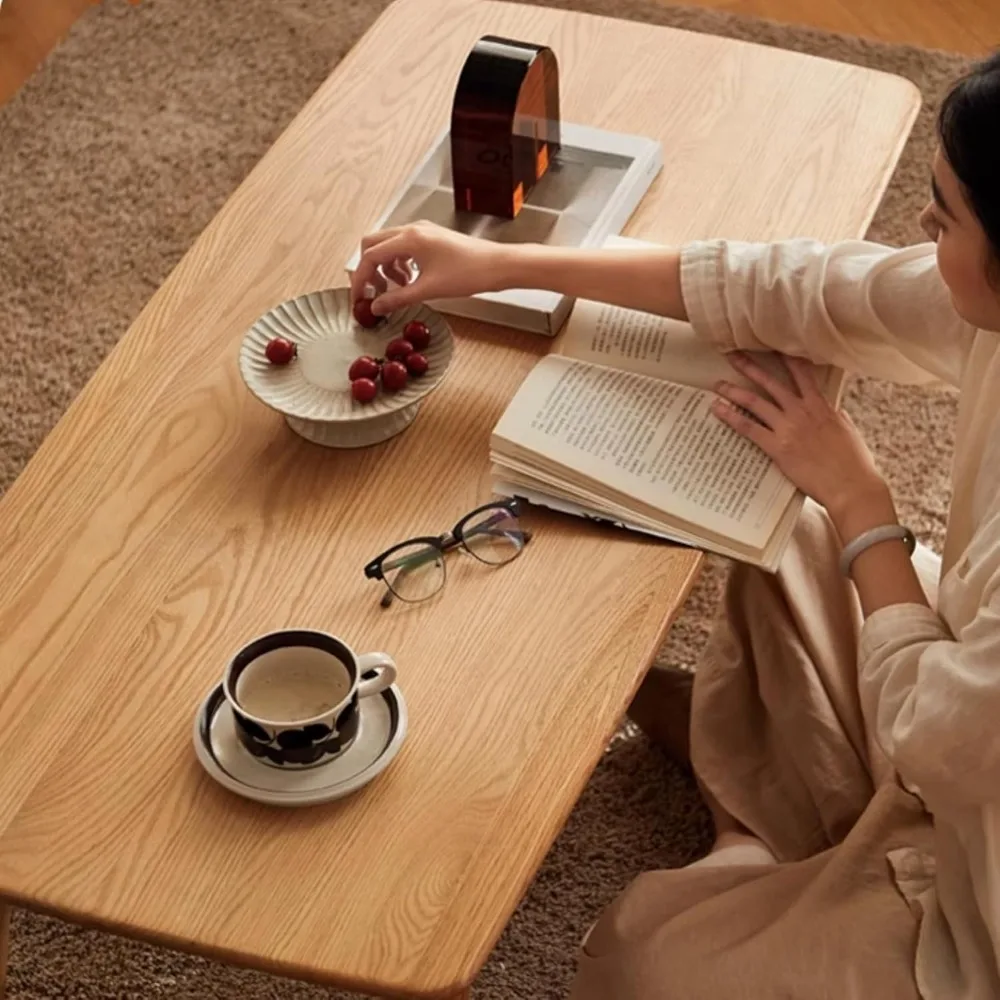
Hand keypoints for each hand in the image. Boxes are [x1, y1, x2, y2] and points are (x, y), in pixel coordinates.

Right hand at [350, 221, 506, 315]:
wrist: (497, 265)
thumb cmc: (468, 273)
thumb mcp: (428, 290)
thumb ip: (398, 299)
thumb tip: (376, 307)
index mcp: (409, 238)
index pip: (370, 256)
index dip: (360, 279)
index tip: (359, 298)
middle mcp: (413, 230)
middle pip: (374, 245)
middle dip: (370, 270)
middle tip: (374, 293)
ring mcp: (422, 232)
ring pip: (389, 246)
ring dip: (386, 268)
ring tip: (398, 289)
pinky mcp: (431, 238)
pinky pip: (404, 248)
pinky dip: (400, 264)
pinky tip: (411, 280)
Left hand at [712, 353, 888, 521]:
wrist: (850, 486)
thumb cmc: (853, 462)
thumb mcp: (847, 430)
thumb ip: (834, 415)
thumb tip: (830, 408)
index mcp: (821, 406)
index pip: (802, 373)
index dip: (786, 357)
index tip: (772, 345)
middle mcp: (802, 411)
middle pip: (771, 382)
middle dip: (750, 366)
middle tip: (732, 354)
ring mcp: (788, 428)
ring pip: (755, 401)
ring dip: (733, 390)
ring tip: (717, 384)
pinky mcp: (777, 447)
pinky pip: (748, 427)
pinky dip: (730, 416)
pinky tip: (717, 409)